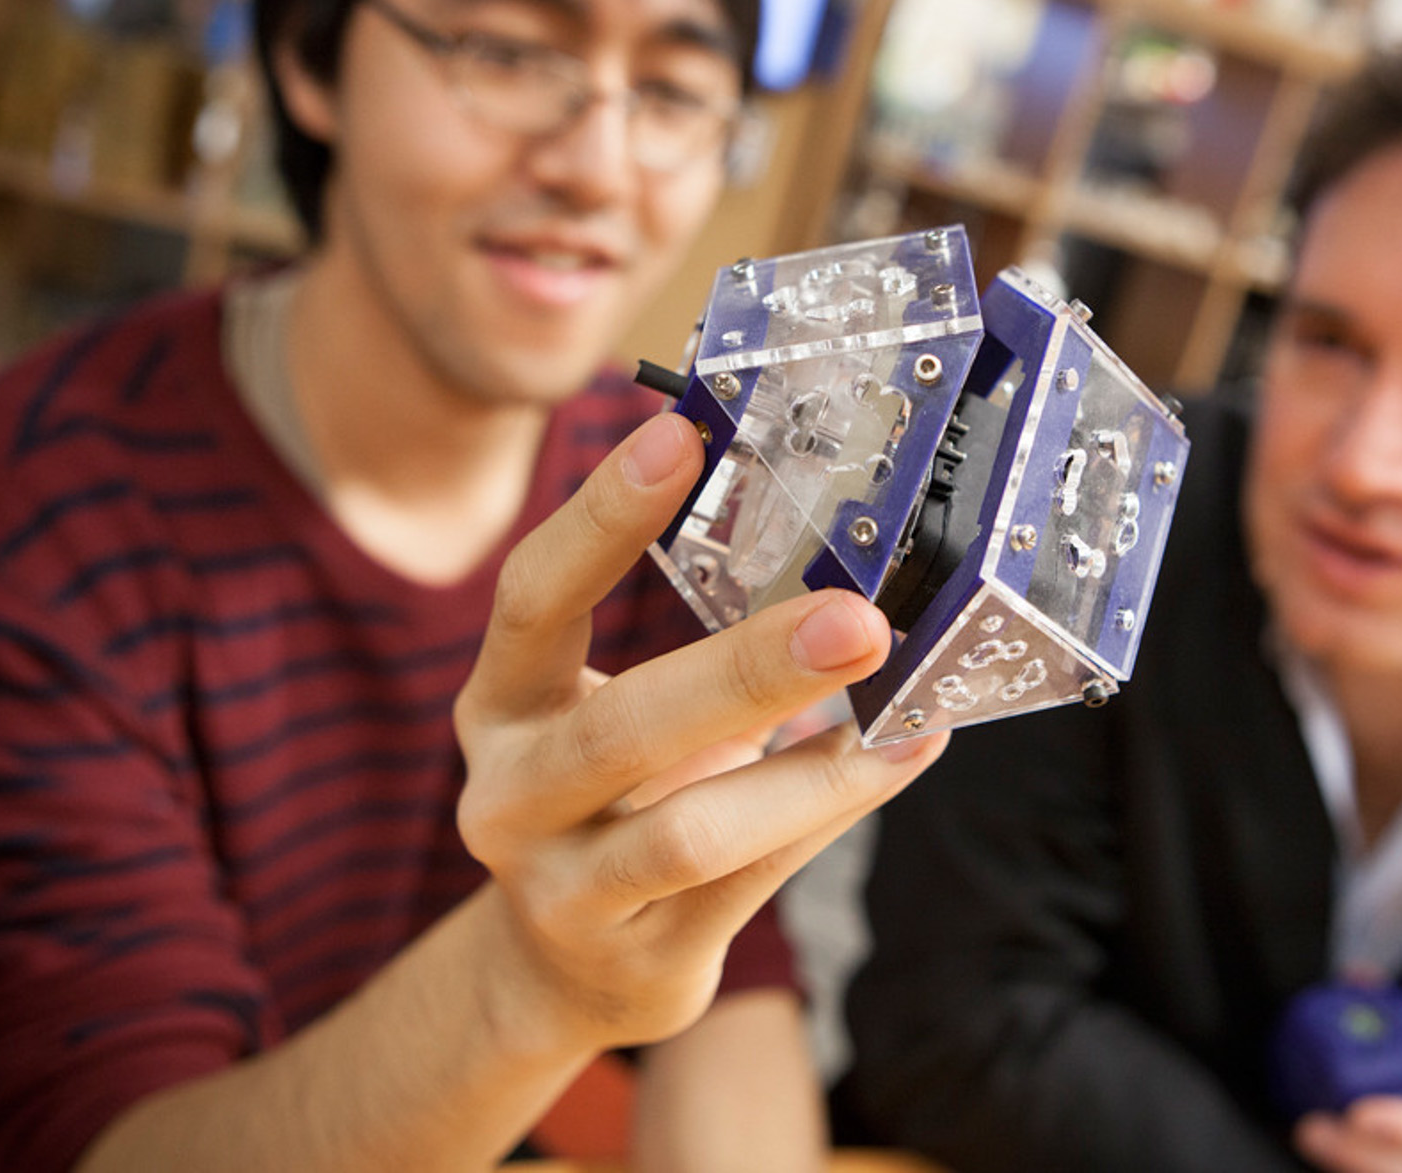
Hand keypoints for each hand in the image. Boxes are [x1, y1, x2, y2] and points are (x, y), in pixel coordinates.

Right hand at [452, 412, 945, 1059]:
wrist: (568, 966)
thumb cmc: (617, 797)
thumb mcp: (618, 711)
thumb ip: (693, 642)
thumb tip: (837, 552)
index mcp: (501, 704)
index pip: (533, 596)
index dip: (600, 517)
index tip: (679, 434)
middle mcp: (510, 796)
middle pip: (620, 727)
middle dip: (746, 669)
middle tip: (857, 619)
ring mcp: (564, 889)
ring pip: (692, 831)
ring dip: (815, 771)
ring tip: (901, 711)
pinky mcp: (638, 961)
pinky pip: (752, 880)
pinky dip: (834, 811)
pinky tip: (900, 755)